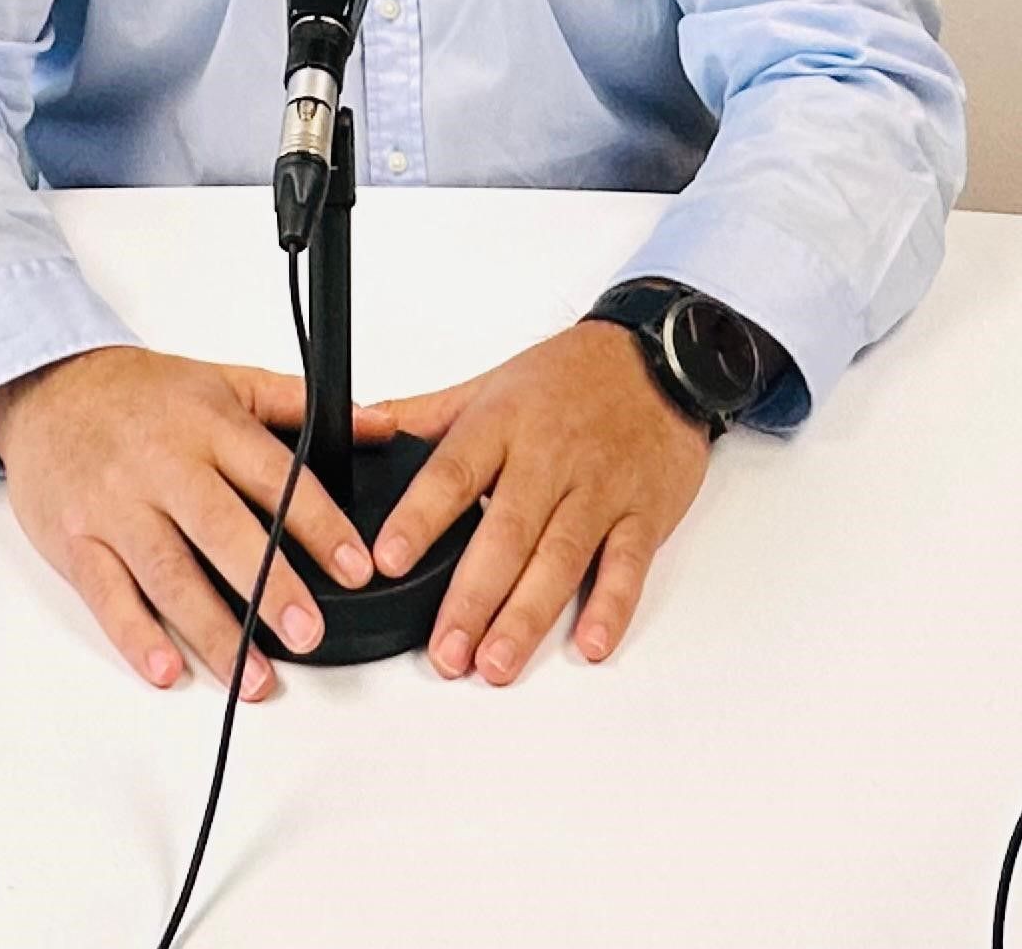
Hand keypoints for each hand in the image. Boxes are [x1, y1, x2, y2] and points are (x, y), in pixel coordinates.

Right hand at [0, 345, 381, 699]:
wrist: (48, 388)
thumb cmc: (141, 394)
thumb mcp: (225, 382)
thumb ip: (300, 406)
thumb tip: (380, 424)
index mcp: (207, 426)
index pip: (275, 477)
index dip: (319, 524)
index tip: (356, 567)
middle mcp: (163, 466)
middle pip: (223, 531)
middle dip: (269, 587)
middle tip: (310, 632)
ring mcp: (116, 506)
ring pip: (168, 574)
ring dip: (212, 632)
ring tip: (255, 677)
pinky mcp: (77, 540)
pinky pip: (107, 593)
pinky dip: (136, 636)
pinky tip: (167, 670)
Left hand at [367, 321, 708, 684]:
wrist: (660, 359)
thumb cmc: (570, 376)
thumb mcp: (491, 385)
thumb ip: (427, 416)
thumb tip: (362, 426)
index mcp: (503, 424)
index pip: (452, 474)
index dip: (418, 519)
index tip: (387, 561)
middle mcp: (550, 459)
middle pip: (507, 533)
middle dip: (473, 597)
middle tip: (446, 651)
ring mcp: (600, 489)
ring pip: (561, 558)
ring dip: (527, 616)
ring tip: (496, 663)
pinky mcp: (644, 514)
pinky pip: (628, 564)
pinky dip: (611, 606)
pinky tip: (590, 642)